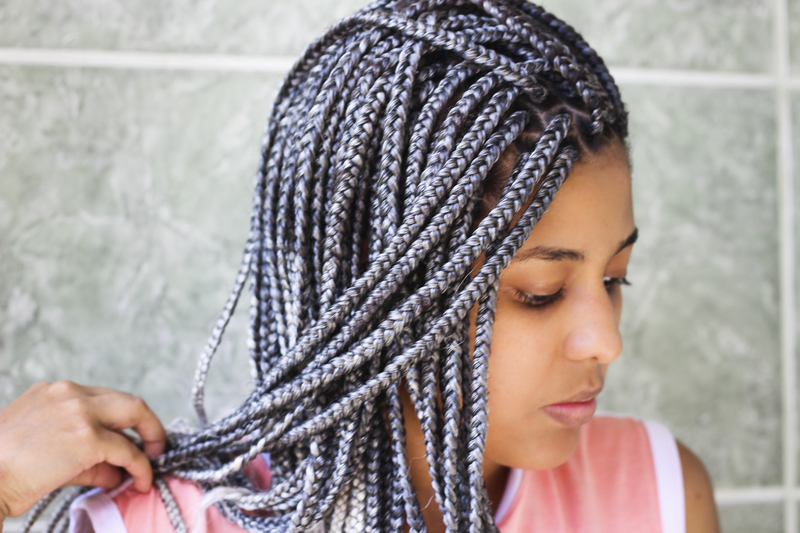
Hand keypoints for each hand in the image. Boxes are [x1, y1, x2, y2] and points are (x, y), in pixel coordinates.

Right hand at [0, 381, 165, 521]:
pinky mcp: (88, 437)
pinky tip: (141, 480)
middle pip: (126, 400)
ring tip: (151, 464)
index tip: (131, 435)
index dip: (121, 419)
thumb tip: (115, 473)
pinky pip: (127, 450)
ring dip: (149, 440)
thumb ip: (85, 459)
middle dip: (147, 422)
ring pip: (134, 414)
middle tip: (155, 444)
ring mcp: (80, 411)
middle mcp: (69, 393)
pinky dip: (140, 465)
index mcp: (54, 391)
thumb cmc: (2, 469)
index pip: (101, 399)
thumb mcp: (44, 451)